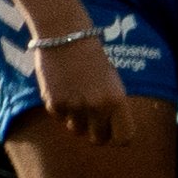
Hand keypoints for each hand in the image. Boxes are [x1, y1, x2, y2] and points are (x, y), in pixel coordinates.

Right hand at [36, 27, 137, 149]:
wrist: (65, 37)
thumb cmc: (93, 59)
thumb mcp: (112, 83)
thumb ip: (113, 107)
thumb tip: (110, 130)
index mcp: (117, 101)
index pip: (124, 138)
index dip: (118, 136)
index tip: (113, 130)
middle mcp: (97, 107)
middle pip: (99, 139)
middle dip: (96, 132)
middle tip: (93, 120)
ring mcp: (74, 106)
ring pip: (77, 130)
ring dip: (77, 121)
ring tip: (76, 101)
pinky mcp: (54, 103)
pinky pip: (60, 118)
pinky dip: (61, 109)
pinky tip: (62, 91)